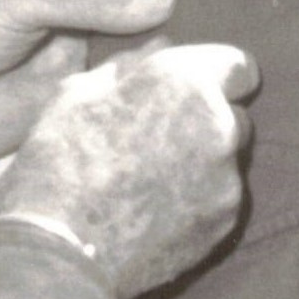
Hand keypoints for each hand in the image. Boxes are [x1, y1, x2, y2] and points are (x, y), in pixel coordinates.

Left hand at [0, 0, 176, 179]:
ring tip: (181, 56)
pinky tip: (162, 81)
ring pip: (158, 36)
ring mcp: (102, 37)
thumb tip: (166, 0)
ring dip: (167, 48)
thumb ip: (91, 0)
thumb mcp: (21, 2)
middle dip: (174, 8)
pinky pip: (143, 77)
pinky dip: (152, 79)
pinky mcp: (103, 82)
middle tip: (199, 25)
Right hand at [0, 41, 254, 298]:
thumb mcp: (77, 93)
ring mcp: (227, 180)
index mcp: (186, 82)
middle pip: (235, 116)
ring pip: (226, 162)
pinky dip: (197, 203)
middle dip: (207, 123)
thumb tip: (158, 50)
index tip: (195, 91)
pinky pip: (219, 202)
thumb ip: (130, 66)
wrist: (60, 248)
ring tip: (151, 184)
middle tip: (159, 142)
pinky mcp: (224, 224)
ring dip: (202, 166)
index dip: (216, 76)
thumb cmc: (59, 160)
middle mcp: (220, 126)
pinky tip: (155, 214)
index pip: (238, 66)